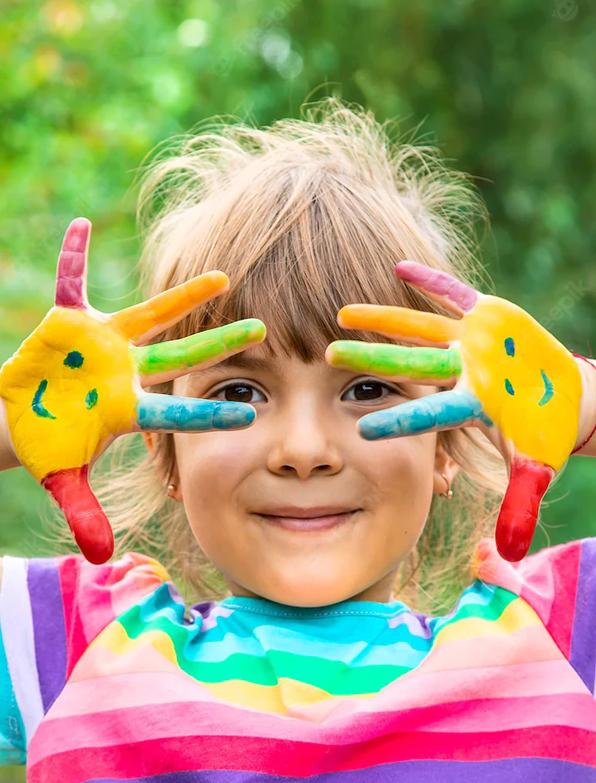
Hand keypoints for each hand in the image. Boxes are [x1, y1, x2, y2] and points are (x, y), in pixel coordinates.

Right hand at [0, 218, 265, 563]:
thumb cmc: (48, 444)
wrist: (22, 414)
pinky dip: (71, 256)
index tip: (253, 409)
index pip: (177, 408)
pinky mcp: (69, 320)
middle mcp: (127, 370)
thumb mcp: (63, 480)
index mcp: (128, 406)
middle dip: (220, 343)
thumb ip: (83, 513)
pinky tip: (81, 226)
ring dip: (184, 297)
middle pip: (182, 355)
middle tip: (266, 329)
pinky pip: (69, 280)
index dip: (210, 407)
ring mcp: (103, 343)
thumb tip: (101, 558)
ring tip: (224, 274)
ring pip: (151, 314)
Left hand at [326, 261, 584, 561]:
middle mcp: (458, 373)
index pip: (426, 415)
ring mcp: (468, 344)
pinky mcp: (486, 317)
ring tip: (344, 312)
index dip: (396, 419)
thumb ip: (519, 503)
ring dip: (384, 320)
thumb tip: (507, 553)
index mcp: (468, 406)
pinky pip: (454, 295)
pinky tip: (401, 266)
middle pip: (408, 367)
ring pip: (420, 330)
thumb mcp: (536, 468)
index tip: (358, 427)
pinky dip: (434, 281)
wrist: (562, 397)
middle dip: (370, 362)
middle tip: (327, 357)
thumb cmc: (544, 433)